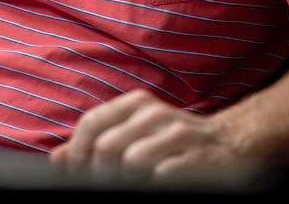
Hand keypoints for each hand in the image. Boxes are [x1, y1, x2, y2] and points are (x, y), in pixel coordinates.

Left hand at [49, 89, 245, 179]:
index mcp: (136, 104)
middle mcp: (155, 113)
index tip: (79, 173)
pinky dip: (156, 184)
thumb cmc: (173, 139)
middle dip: (101, 174)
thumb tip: (57, 160)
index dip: (78, 152)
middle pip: (107, 147)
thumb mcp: (134, 132)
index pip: (92, 123)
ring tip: (138, 183)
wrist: (231, 142)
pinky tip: (161, 183)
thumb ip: (96, 141)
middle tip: (109, 184)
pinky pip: (163, 176)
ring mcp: (179, 134)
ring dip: (129, 181)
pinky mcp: (199, 157)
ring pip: (132, 161)